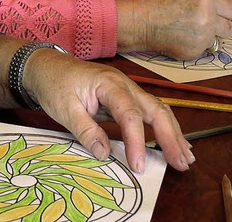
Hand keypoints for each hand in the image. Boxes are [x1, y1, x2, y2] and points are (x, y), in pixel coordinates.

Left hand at [23, 49, 194, 172]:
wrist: (45, 66)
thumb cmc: (53, 84)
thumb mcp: (63, 108)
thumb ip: (85, 130)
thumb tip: (105, 154)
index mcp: (108, 84)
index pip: (130, 114)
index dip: (137, 141)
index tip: (138, 166)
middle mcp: (124, 84)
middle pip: (155, 109)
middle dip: (170, 137)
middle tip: (181, 163)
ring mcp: (126, 89)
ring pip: (157, 109)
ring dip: (172, 133)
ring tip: (186, 157)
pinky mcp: (124, 97)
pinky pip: (148, 111)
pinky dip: (163, 127)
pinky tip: (172, 143)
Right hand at [116, 0, 231, 58]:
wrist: (141, 24)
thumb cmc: (159, 5)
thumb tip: (218, 6)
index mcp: (206, 1)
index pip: (231, 10)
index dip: (223, 11)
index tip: (216, 13)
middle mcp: (208, 20)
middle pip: (229, 28)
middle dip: (220, 27)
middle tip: (206, 24)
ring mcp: (202, 38)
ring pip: (216, 40)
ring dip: (206, 37)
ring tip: (188, 31)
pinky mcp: (195, 52)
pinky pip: (202, 49)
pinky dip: (194, 45)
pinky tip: (180, 38)